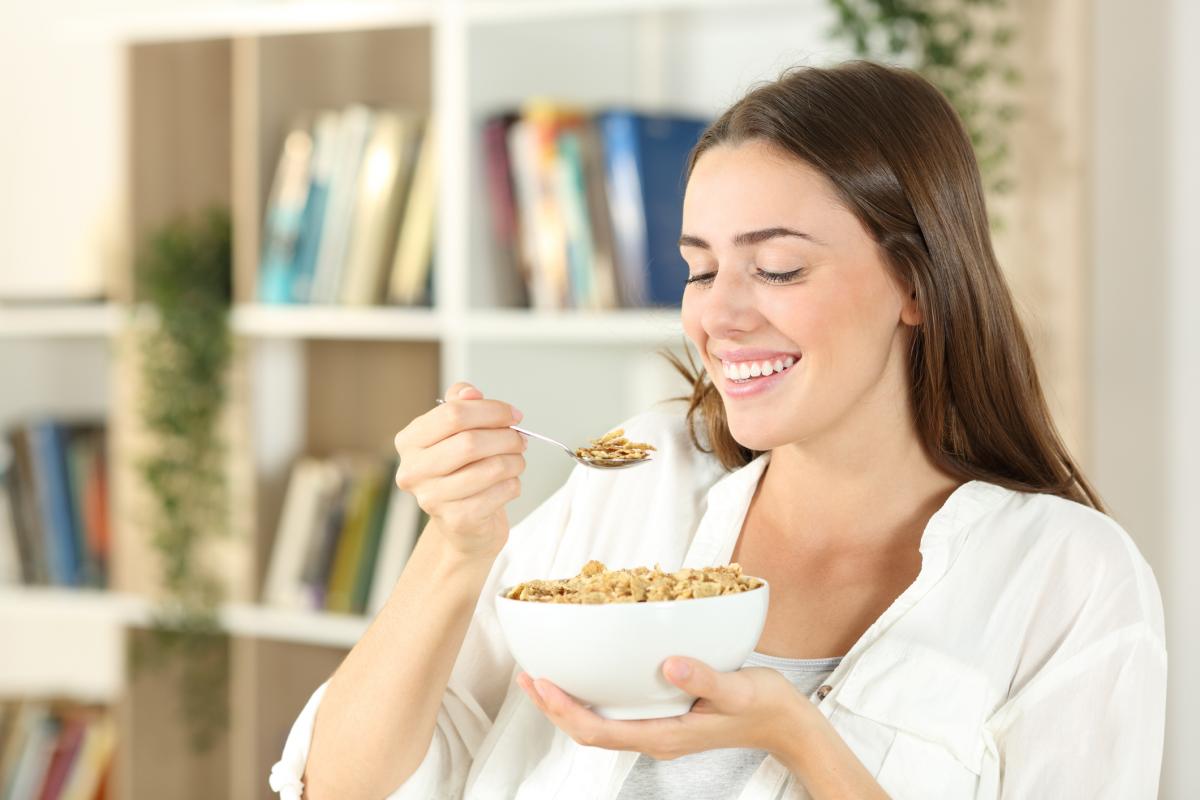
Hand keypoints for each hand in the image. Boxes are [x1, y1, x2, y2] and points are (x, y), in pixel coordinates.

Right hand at [392, 382, 526, 558]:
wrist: (462, 523)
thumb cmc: (461, 470)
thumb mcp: (456, 432)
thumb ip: (461, 404)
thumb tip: (470, 392)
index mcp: (409, 441)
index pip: (452, 414)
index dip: (490, 410)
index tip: (513, 414)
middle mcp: (413, 471)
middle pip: (470, 442)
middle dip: (506, 437)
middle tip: (520, 439)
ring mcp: (432, 498)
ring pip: (490, 468)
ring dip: (514, 461)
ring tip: (517, 460)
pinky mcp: (457, 520)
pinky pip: (500, 493)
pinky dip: (514, 484)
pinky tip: (509, 483)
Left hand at [516, 657, 810, 760]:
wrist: (786, 723)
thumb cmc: (764, 706)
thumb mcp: (739, 689)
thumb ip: (706, 678)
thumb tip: (670, 665)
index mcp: (665, 735)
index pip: (599, 731)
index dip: (564, 710)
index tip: (540, 682)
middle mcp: (654, 736)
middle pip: (589, 730)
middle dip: (554, 706)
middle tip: (527, 674)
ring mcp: (658, 729)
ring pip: (600, 723)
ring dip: (569, 702)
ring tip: (544, 675)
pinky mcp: (664, 717)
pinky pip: (617, 712)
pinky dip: (594, 695)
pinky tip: (589, 673)